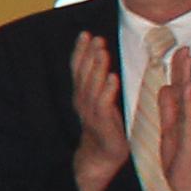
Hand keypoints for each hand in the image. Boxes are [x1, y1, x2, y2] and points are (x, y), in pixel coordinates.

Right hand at [68, 30, 130, 190]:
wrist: (103, 156)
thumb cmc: (106, 127)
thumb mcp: (100, 102)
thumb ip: (100, 83)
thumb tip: (104, 63)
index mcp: (81, 95)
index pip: (78, 69)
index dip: (80, 51)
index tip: (85, 34)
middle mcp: (82, 101)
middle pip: (83, 74)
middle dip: (88, 54)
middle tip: (95, 38)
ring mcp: (90, 113)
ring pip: (92, 86)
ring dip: (97, 68)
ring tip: (102, 51)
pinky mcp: (102, 123)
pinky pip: (103, 104)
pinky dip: (107, 90)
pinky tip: (112, 78)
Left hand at [155, 49, 190, 190]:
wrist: (189, 184)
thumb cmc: (181, 158)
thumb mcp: (169, 129)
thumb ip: (168, 109)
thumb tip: (165, 88)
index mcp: (181, 114)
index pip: (178, 87)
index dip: (176, 69)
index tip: (176, 50)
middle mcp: (189, 117)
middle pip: (185, 87)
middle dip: (183, 67)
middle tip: (183, 46)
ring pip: (188, 96)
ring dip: (186, 76)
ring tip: (186, 58)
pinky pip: (188, 115)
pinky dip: (187, 100)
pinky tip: (185, 87)